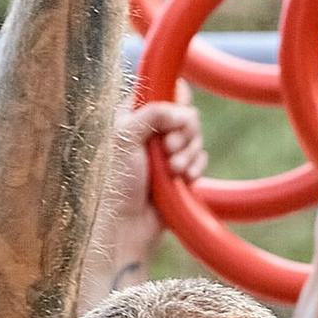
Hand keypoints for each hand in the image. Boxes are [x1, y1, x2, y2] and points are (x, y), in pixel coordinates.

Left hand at [83, 96, 207, 304]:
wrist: (127, 225)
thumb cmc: (117, 182)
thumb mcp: (125, 138)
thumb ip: (152, 113)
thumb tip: (183, 111)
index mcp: (133, 116)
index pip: (163, 92)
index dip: (173, 102)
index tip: (173, 116)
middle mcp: (150, 131)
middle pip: (186, 114)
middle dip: (184, 133)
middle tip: (169, 149)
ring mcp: (166, 152)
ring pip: (195, 137)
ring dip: (188, 153)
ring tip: (173, 171)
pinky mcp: (180, 171)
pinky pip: (200, 158)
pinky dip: (195, 167)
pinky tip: (184, 179)